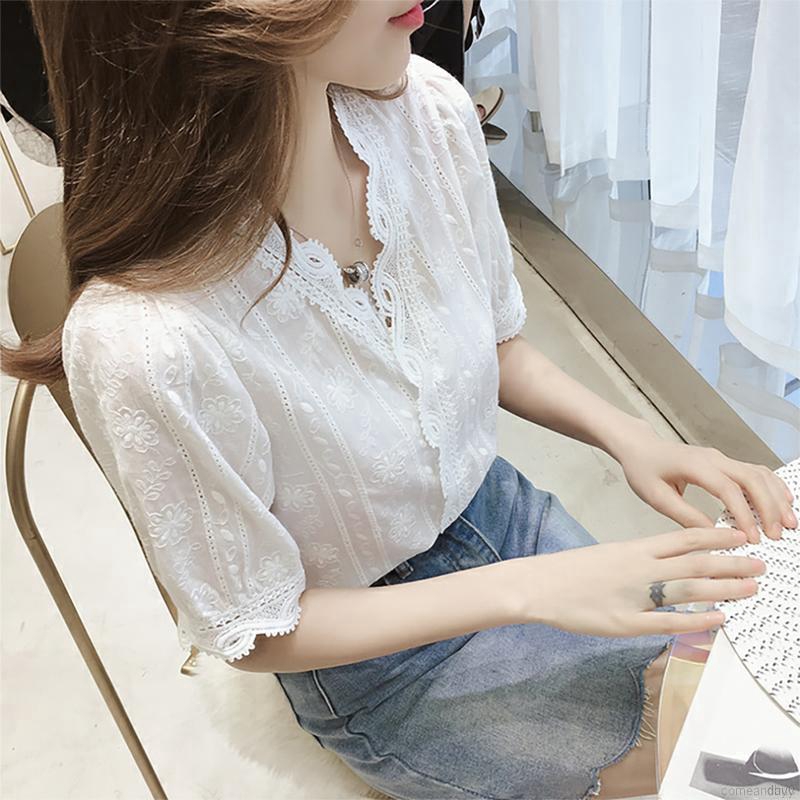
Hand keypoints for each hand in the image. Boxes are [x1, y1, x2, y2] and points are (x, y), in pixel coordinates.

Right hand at [514, 526, 764, 636]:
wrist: (539, 585)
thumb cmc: (571, 570)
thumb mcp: (608, 554)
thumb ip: (639, 558)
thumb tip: (669, 560)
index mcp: (634, 549)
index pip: (684, 539)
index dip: (716, 538)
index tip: (740, 537)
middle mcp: (640, 569)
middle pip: (696, 564)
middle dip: (732, 564)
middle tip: (761, 565)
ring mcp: (635, 596)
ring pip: (689, 590)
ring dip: (724, 589)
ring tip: (752, 588)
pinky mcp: (627, 623)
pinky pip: (669, 622)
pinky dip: (698, 621)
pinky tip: (720, 620)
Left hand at [613, 423, 796, 543]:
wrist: (640, 447)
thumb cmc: (643, 469)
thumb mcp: (656, 497)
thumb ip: (684, 516)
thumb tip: (713, 536)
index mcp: (695, 465)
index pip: (727, 489)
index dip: (743, 514)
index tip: (752, 538)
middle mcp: (713, 458)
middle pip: (752, 479)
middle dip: (768, 507)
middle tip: (777, 535)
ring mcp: (721, 458)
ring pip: (758, 474)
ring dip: (776, 497)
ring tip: (789, 523)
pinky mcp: (724, 462)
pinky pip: (755, 471)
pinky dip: (772, 486)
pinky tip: (782, 502)